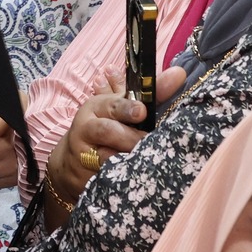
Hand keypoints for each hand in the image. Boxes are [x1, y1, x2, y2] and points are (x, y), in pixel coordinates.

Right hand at [43, 67, 184, 223]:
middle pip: (107, 130)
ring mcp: (82, 152)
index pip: (113, 103)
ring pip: (105, 156)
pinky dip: (116, 176)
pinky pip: (102, 177)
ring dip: (124, 158)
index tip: (142, 111)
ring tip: (142, 160)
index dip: (127, 107)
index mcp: (98, 106)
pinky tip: (130, 177)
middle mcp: (86, 126)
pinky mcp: (83, 175)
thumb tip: (179, 73)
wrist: (72, 159)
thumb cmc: (106, 127)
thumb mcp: (123, 107)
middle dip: (128, 137)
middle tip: (146, 141)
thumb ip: (151, 93)